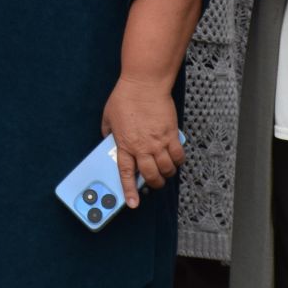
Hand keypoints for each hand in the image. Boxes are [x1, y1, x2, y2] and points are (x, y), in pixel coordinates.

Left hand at [101, 75, 183, 207]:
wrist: (144, 84)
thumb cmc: (125, 97)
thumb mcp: (108, 117)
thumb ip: (109, 133)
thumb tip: (109, 141)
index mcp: (125, 144)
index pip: (126, 173)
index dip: (130, 191)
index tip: (133, 203)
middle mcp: (143, 146)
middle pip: (151, 176)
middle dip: (153, 184)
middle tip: (153, 183)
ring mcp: (159, 142)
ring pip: (167, 169)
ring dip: (166, 174)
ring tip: (164, 172)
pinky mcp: (172, 134)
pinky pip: (179, 155)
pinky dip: (178, 161)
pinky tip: (175, 160)